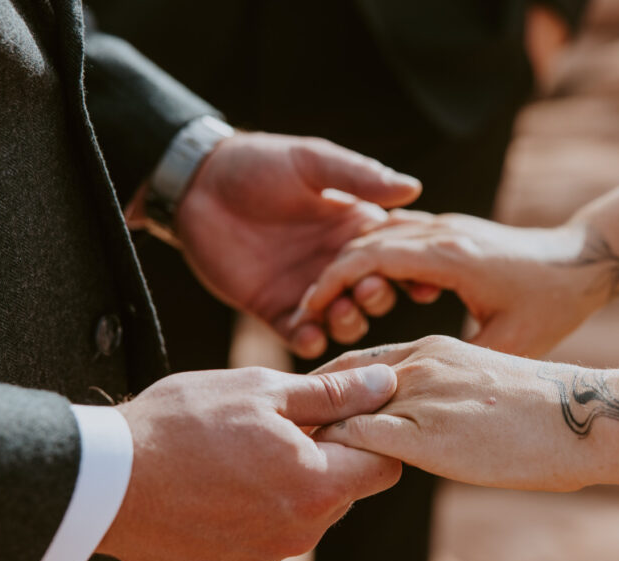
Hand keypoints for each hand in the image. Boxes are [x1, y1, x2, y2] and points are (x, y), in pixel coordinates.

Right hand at [98, 363, 400, 560]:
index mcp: (317, 486)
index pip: (384, 466)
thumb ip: (332, 394)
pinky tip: (216, 484)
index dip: (367, 433)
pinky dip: (254, 511)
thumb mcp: (261, 391)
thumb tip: (385, 384)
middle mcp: (299, 533)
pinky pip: (264, 536)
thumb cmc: (181, 425)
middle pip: (343, 490)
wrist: (102, 481)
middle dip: (325, 457)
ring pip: (302, 514)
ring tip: (238, 453)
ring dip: (288, 484)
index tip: (334, 413)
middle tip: (277, 426)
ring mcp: (263, 556)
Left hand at [174, 132, 420, 358]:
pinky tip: (309, 334)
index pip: (394, 257)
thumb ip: (359, 177)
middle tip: (367, 290)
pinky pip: (300, 335)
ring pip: (344, 321)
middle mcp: (337, 263)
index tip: (420, 282)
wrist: (198, 184)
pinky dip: (310, 341)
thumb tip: (413, 188)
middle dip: (377, 298)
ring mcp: (307, 290)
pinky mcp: (274, 310)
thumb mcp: (312, 162)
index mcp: (355, 229)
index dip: (411, 271)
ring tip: (338, 310)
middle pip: (375, 295)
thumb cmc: (258, 163)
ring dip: (348, 322)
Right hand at [297, 212, 600, 357]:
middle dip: (331, 275)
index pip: (370, 258)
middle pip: (365, 242)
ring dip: (352, 263)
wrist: (584, 262)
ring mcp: (447, 226)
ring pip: (380, 233)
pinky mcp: (452, 230)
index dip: (333, 284)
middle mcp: (444, 232)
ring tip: (334, 302)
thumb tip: (410, 395)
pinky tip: (371, 289)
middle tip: (309, 311)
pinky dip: (376, 257)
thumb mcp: (510, 342)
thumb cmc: (553, 304)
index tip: (309, 311)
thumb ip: (458, 363)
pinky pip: (400, 235)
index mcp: (451, 257)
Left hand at [312, 336, 589, 491]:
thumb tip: (418, 433)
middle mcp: (417, 364)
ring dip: (314, 437)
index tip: (308, 416)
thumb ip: (442, 400)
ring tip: (288, 465)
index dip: (326, 390)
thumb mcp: (483, 389)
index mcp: (432, 349)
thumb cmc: (545, 412)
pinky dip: (333, 457)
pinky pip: (356, 441)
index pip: (356, 365)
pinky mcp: (424, 434)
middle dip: (307, 411)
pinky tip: (324, 480)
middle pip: (335, 383)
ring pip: (340, 412)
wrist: (584, 418)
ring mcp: (419, 396)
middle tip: (280, 441)